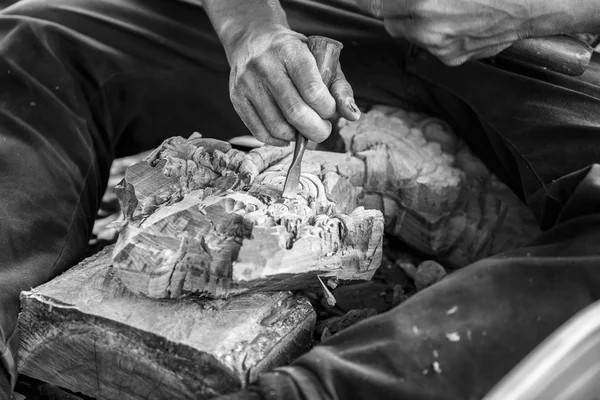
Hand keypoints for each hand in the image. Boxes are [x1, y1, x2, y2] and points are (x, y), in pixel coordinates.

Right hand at [226, 24, 359, 145]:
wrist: (253, 39)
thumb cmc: (294, 54)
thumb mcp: (321, 60)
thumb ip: (339, 88)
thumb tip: (353, 116)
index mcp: (290, 52)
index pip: (313, 91)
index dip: (327, 109)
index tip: (330, 110)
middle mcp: (265, 66)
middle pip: (296, 113)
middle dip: (317, 130)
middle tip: (323, 130)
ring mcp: (248, 84)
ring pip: (278, 127)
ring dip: (298, 137)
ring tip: (304, 129)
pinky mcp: (237, 99)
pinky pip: (260, 133)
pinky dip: (279, 140)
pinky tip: (288, 132)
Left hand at [356, 0, 585, 65]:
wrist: (533, 5)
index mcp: (423, 2)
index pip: (378, 5)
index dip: (369, 1)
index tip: (363, 0)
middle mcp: (428, 29)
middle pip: (389, 23)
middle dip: (391, 10)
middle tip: (402, 1)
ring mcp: (440, 48)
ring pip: (409, 35)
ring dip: (412, 22)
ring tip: (435, 7)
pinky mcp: (453, 59)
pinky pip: (430, 46)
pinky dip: (433, 34)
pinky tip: (453, 20)